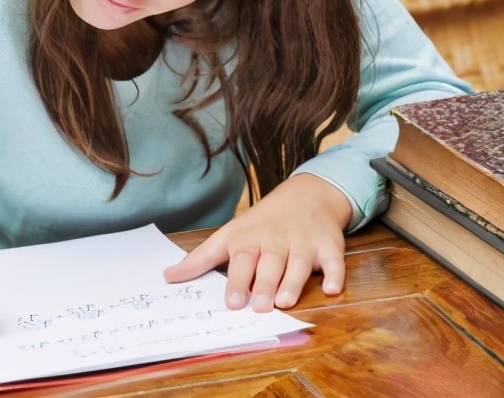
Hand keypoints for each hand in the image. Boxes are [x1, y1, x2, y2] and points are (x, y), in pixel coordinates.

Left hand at [163, 173, 352, 311]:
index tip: (231, 302)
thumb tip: (168, 277)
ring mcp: (304, 243)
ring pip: (299, 264)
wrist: (305, 195)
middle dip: (264, 284)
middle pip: (270, 264)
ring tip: (284, 302)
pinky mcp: (329, 246)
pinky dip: (335, 274)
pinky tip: (334, 288)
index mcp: (249, 239)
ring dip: (293, 282)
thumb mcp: (229, 235)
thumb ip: (200, 259)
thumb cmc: (261, 223)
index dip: (236, 281)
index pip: (240, 260)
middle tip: (258, 307)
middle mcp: (276, 241)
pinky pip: (334, 261)